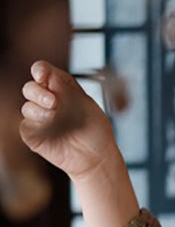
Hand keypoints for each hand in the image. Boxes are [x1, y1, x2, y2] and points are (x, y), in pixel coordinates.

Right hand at [19, 61, 119, 181]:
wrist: (96, 156)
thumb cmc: (94, 129)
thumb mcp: (84, 102)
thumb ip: (64, 87)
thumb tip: (47, 75)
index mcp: (59, 88)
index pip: (42, 71)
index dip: (40, 70)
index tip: (42, 75)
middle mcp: (47, 100)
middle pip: (29, 88)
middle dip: (39, 93)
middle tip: (54, 103)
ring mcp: (39, 117)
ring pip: (28, 107)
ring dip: (43, 114)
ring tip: (61, 123)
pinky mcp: (33, 134)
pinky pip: (27, 126)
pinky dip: (40, 128)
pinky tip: (54, 133)